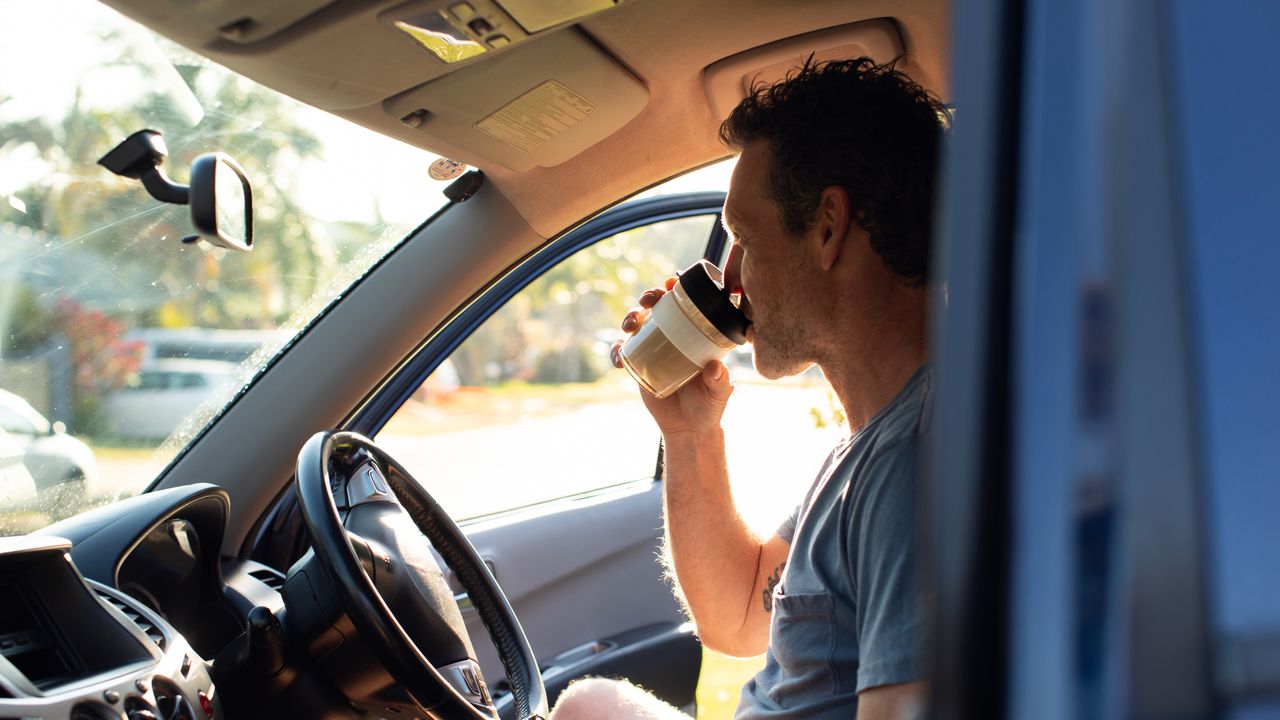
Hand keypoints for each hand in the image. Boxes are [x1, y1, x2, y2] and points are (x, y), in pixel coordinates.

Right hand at [611, 277, 733, 435]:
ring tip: (629, 325)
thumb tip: (714, 368)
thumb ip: (719, 381)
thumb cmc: (709, 406)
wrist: (689, 428)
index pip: (688, 305)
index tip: (671, 282)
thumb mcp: (718, 393)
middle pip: (659, 307)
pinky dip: (616, 351)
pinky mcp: (639, 364)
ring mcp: (654, 348)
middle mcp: (674, 336)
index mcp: (696, 335)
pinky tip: (617, 359)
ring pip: (638, 323)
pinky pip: (623, 352)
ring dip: (630, 316)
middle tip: (648, 300)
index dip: (678, 289)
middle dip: (650, 296)